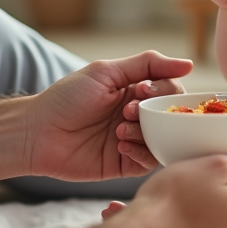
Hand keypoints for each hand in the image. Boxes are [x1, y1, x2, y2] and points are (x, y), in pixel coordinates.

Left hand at [25, 51, 192, 180]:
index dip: (165, 91)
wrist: (37, 133)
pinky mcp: (125, 164)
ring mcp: (134, 140)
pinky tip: (119, 145)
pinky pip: (149, 161)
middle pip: (172, 116)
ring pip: (164, 139)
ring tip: (119, 130)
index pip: (172, 90)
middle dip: (156, 114)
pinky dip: (140, 152)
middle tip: (129, 112)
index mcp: (138, 91)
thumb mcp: (106, 72)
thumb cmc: (67, 98)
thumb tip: (189, 63)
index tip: (143, 91)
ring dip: (146, 133)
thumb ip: (148, 64)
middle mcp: (140, 116)